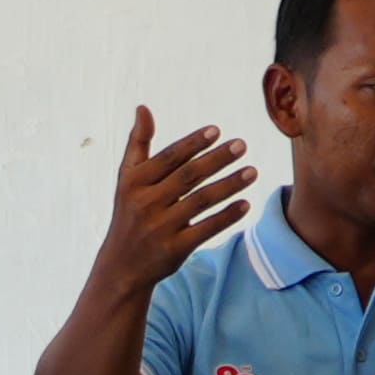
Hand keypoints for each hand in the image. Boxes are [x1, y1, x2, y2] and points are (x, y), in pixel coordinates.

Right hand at [88, 108, 254, 308]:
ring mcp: (161, 228)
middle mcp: (146, 204)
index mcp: (134, 183)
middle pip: (188, 177)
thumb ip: (138, 144)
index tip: (217, 131)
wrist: (121, 266)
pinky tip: (246, 204)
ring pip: (201, 201)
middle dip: (217, 159)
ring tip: (252, 171)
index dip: (193, 144)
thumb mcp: (127, 179)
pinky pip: (206, 229)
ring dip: (229, 185)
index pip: (169, 158)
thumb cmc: (129, 214)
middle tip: (242, 145)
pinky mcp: (175, 250)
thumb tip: (143, 108)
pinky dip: (227, 216)